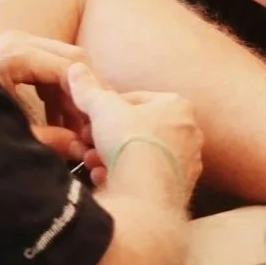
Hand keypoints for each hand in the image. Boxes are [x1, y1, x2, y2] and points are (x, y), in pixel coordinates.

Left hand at [0, 31, 103, 165]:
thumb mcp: (9, 133)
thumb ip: (46, 141)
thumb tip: (78, 148)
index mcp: (13, 56)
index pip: (68, 68)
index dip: (87, 98)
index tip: (99, 124)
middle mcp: (16, 40)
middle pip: (72, 59)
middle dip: (86, 93)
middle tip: (97, 124)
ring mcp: (14, 42)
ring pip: (63, 61)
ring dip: (73, 94)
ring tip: (79, 129)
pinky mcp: (13, 51)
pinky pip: (48, 66)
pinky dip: (58, 91)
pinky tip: (60, 122)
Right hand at [67, 63, 201, 201]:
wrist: (145, 196)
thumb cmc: (130, 142)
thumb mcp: (103, 108)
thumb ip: (89, 90)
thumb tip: (76, 69)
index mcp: (178, 106)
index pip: (137, 100)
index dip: (109, 109)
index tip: (91, 120)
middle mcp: (189, 134)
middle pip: (139, 130)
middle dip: (109, 137)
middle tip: (88, 143)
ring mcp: (186, 164)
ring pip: (141, 156)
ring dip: (113, 158)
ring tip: (92, 162)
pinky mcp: (178, 191)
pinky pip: (147, 180)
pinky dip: (125, 178)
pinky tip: (105, 179)